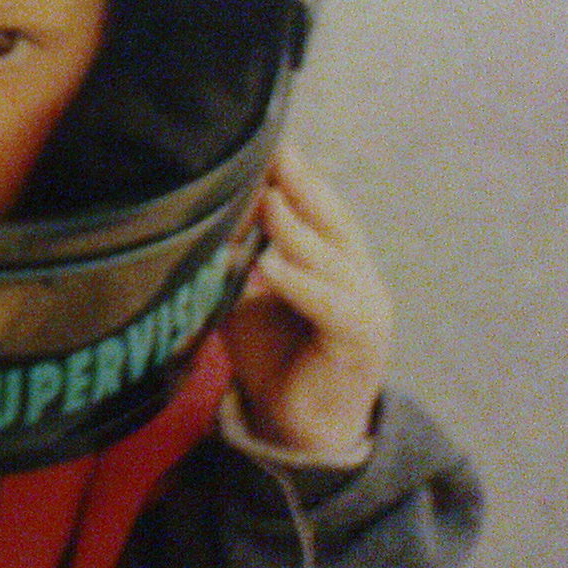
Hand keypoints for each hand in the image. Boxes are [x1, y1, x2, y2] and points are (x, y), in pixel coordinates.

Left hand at [218, 144, 391, 457]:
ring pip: (332, 257)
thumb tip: (201, 214)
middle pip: (332, 218)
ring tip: (265, 201)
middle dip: (300, 183)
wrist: (296, 429)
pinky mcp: (360, 341)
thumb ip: (236, 257)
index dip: (292, 172)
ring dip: (297, 229)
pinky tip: (271, 265)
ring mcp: (366, 304)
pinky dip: (300, 284)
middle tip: (269, 150)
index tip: (260, 138)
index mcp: (334, 257)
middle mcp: (357, 273)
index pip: (316, 203)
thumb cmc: (272, 355)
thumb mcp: (246, 296)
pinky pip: (332, 305)